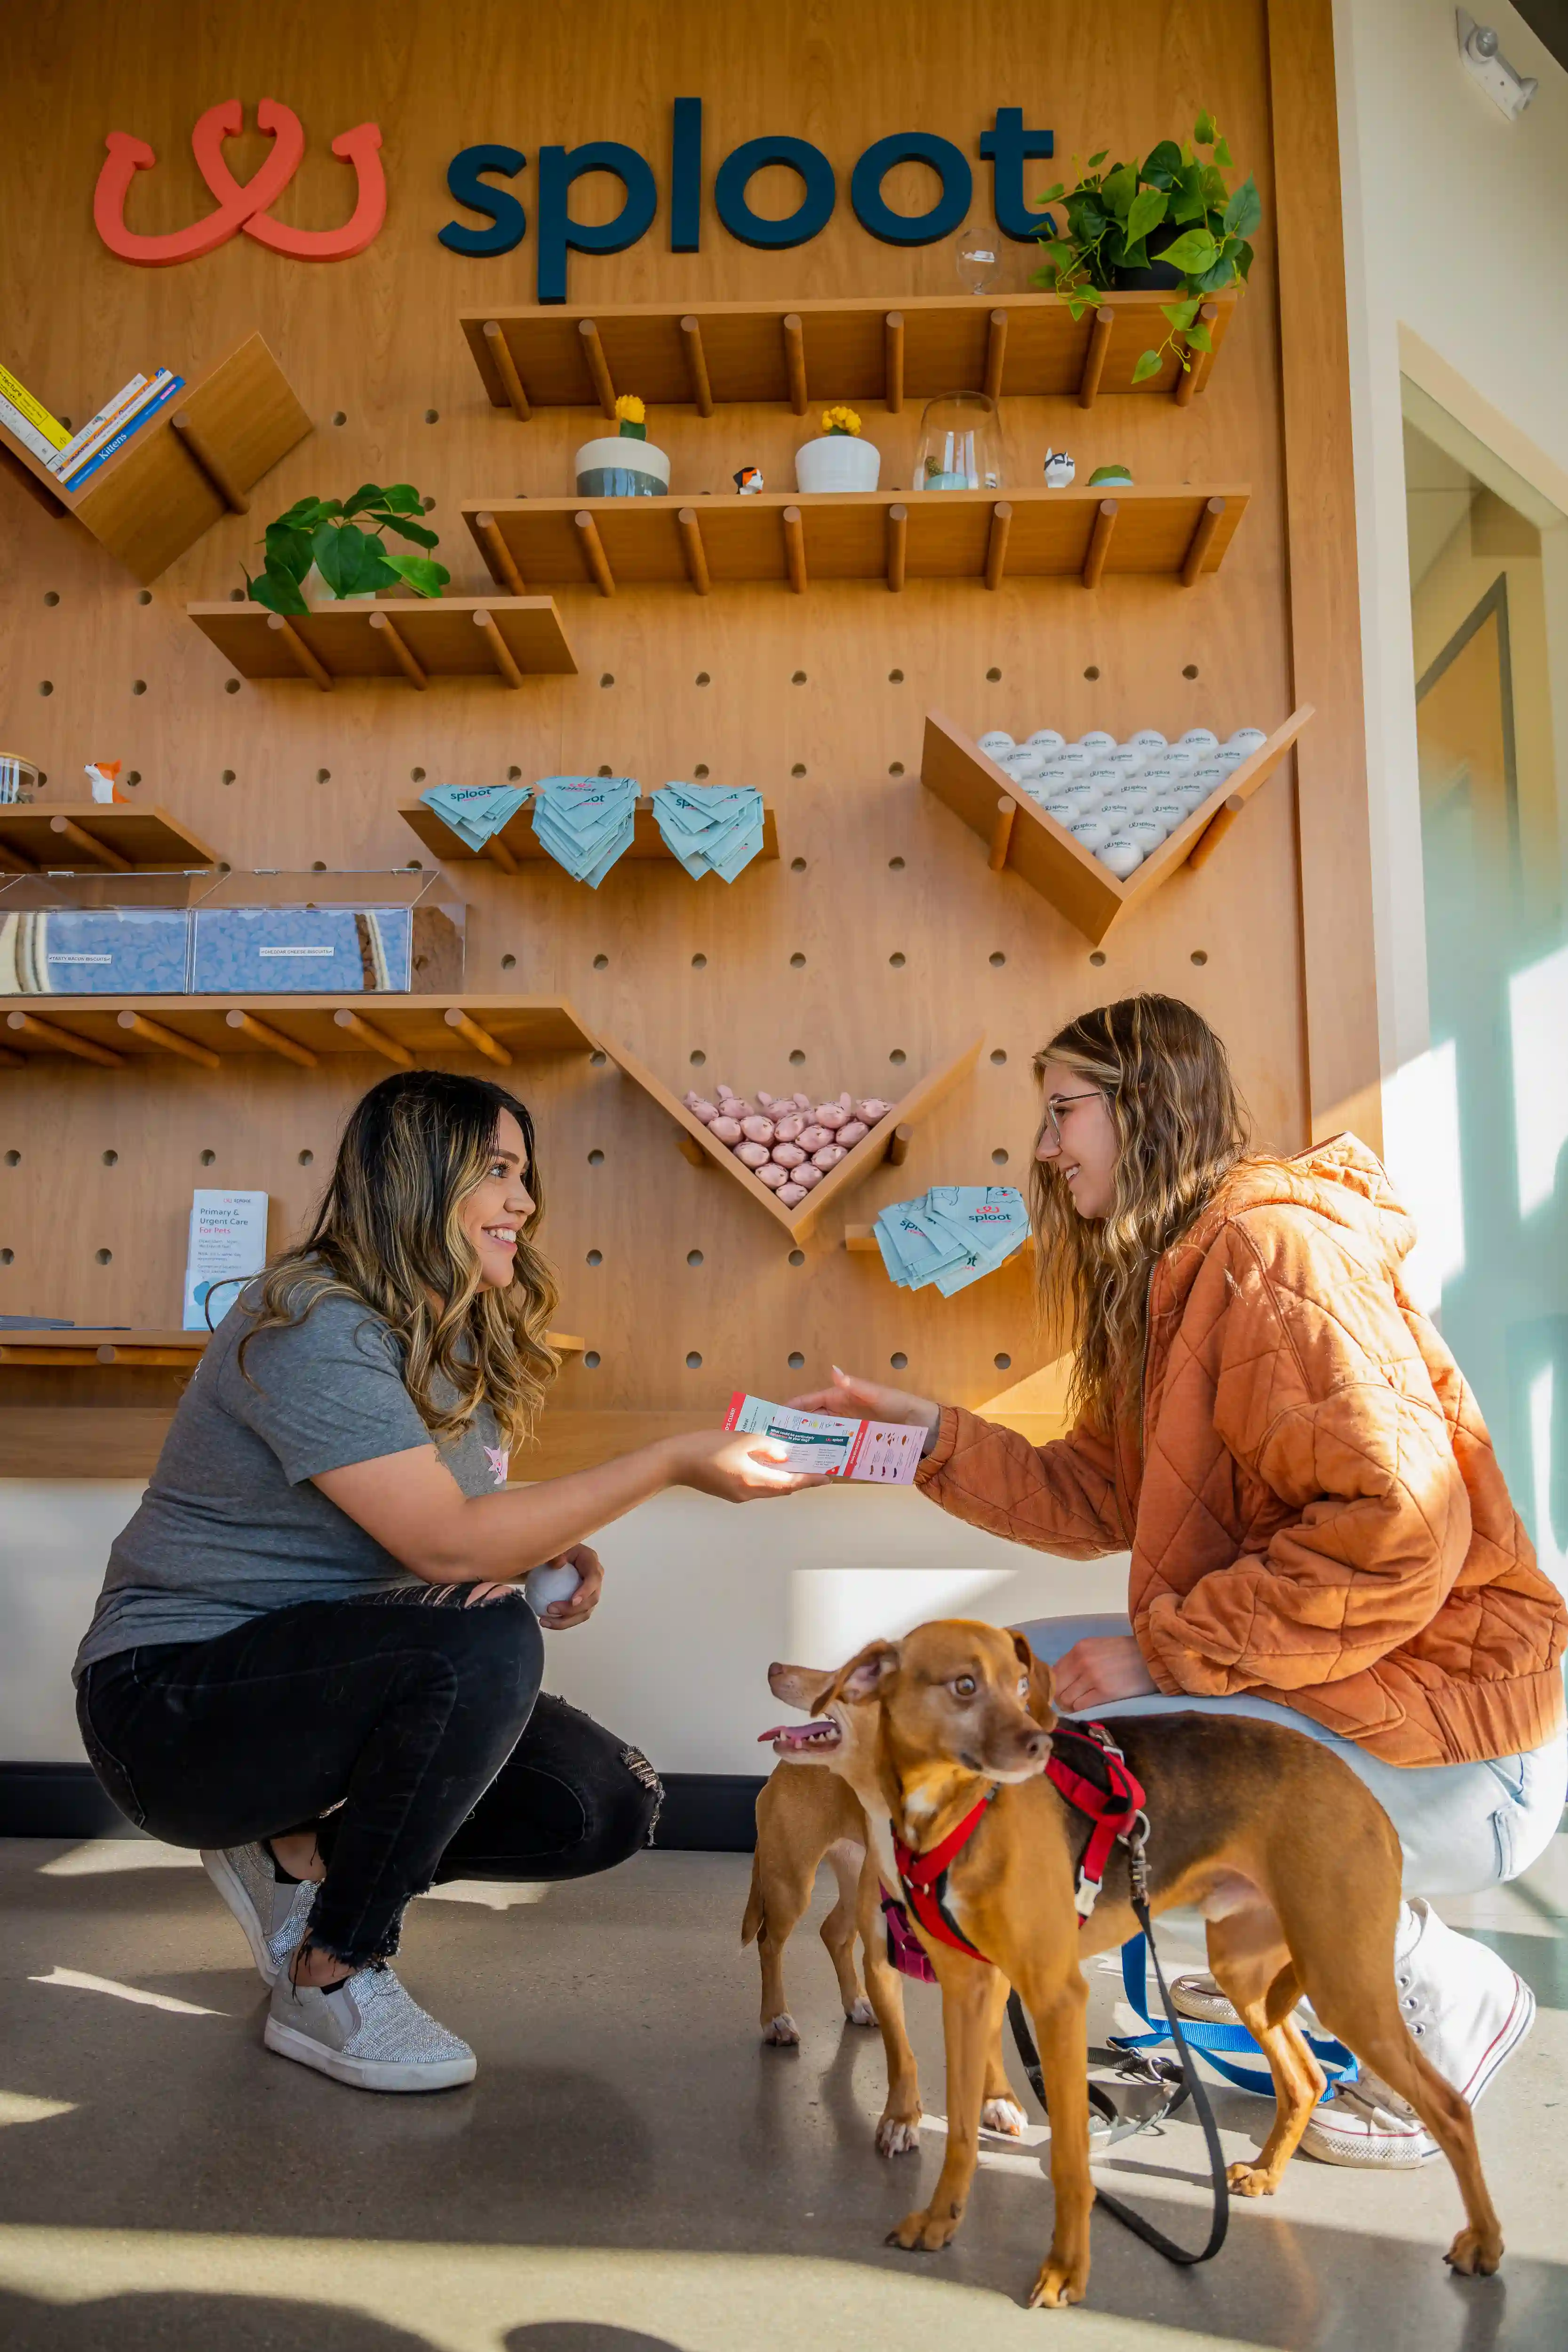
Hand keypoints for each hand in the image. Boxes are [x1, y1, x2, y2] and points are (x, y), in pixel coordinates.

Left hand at [538, 1543, 602, 1630]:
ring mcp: (590, 1593)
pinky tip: (546, 1621)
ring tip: (544, 1621)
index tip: (572, 1601)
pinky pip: (575, 1617)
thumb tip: (559, 1564)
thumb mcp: (554, 1549)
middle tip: (550, 1609)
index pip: (594, 1578)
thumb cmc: (555, 1552)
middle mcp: (595, 1579)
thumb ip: (555, 1555)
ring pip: (584, 1613)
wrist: (555, 1559)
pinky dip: (562, 1622)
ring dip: (565, 1621)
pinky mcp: (582, 1603)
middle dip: (572, 1610)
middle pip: (592, 1600)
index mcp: (591, 1562)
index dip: (586, 1591)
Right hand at [664, 1429, 831, 1501]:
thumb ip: (766, 1445)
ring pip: (769, 1488)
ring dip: (784, 1478)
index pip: (790, 1484)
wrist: (673, 1461)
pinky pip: (756, 1485)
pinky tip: (770, 1463)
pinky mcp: (728, 1490)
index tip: (829, 1477)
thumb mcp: (740, 1440)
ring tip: (798, 1464)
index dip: (811, 1480)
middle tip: (817, 1468)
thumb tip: (784, 1453)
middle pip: (781, 1488)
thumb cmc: (704, 1448)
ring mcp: (737, 1495)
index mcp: (753, 1482)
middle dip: (801, 1479)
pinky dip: (768, 1476)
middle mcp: (748, 1493)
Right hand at [784, 1365, 941, 1452]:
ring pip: (821, 1440)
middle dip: (794, 1431)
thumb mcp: (881, 1396)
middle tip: (775, 1444)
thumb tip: (834, 1372)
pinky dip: (824, 1460)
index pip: (811, 1402)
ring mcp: (849, 1434)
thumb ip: (857, 1387)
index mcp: (843, 1399)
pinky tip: (813, 1469)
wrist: (928, 1433)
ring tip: (788, 1459)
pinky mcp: (857, 1449)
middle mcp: (842, 1416)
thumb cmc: (905, 1408)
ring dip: (806, 1447)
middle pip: (812, 1423)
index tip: (775, 1417)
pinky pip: (836, 1454)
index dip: (793, 1408)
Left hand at [1051, 1634, 1157, 1711]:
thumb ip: (1078, 1661)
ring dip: (1072, 1706)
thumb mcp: (1098, 1648)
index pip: (1053, 1672)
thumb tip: (1059, 1681)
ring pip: (1067, 1699)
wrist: (1153, 1659)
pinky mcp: (1105, 1692)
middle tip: (1071, 1703)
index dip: (1054, 1685)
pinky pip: (1081, 1706)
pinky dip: (1082, 1710)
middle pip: (1057, 1687)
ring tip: (1083, 1705)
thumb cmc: (1126, 1654)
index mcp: (1079, 1648)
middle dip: (1061, 1698)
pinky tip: (1091, 1706)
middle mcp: (1082, 1660)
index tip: (1061, 1693)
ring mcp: (1092, 1676)